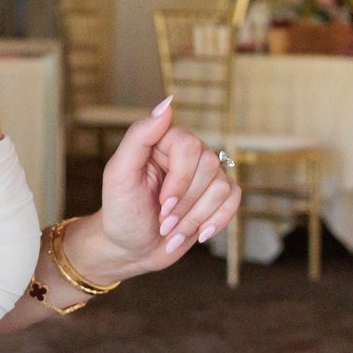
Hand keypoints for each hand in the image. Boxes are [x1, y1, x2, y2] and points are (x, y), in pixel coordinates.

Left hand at [92, 100, 242, 278]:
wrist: (131, 247)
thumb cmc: (120, 210)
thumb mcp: (119, 174)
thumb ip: (139, 137)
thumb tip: (167, 105)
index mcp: (162, 141)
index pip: (189, 146)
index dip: (180, 179)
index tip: (161, 204)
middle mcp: (187, 153)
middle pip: (209, 167)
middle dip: (186, 204)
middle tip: (163, 222)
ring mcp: (204, 174)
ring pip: (222, 187)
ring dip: (196, 219)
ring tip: (172, 232)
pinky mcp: (216, 195)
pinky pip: (234, 199)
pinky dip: (217, 221)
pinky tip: (199, 233)